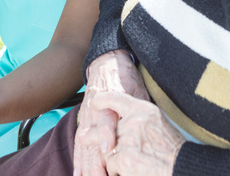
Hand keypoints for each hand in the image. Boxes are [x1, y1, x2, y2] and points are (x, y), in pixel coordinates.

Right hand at [73, 51, 149, 175]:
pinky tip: (78, 174)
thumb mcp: (137, 89)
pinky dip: (79, 160)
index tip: (107, 149)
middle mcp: (96, 111)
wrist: (105, 64)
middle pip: (92, 139)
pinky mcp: (84, 122)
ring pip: (84, 145)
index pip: (106, 120)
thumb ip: (139, 108)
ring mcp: (88, 118)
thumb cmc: (125, 78)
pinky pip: (80, 144)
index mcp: (110, 101)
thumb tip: (151, 125)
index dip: (105, 134)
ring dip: (85, 165)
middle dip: (94, 161)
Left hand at [94, 92, 185, 175]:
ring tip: (131, 163)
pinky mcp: (124, 159)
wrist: (183, 166)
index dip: (102, 99)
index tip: (93, 102)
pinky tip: (132, 170)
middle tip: (83, 136)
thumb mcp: (157, 122)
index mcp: (143, 109)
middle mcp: (134, 121)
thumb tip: (119, 121)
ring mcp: (128, 140)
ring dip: (113, 160)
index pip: (116, 98)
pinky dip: (118, 171)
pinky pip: (111, 165)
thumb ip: (138, 119)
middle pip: (103, 125)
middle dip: (93, 135)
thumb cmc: (173, 148)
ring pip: (106, 149)